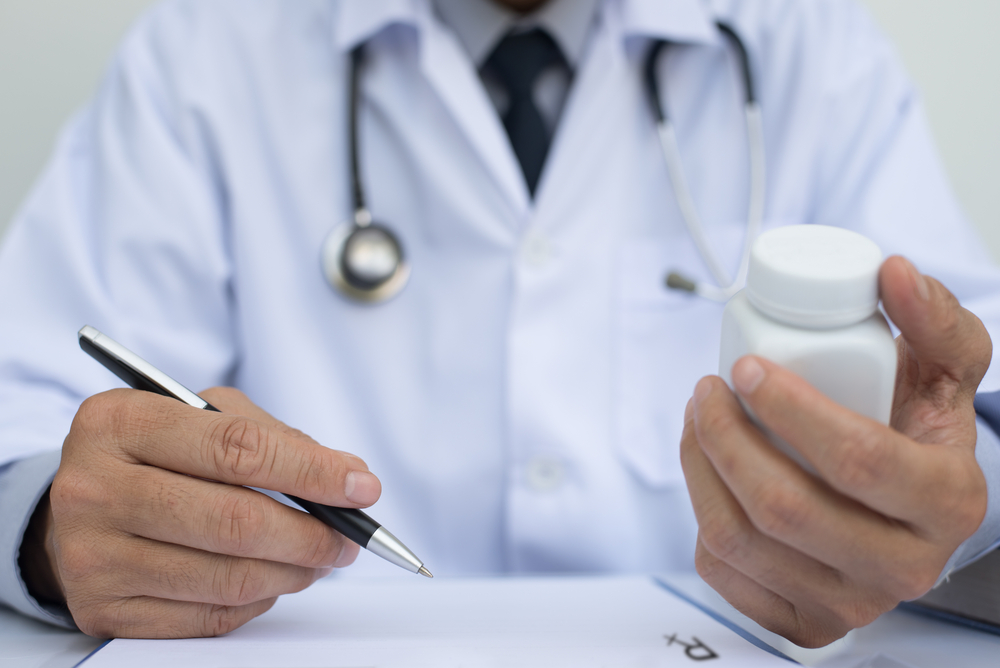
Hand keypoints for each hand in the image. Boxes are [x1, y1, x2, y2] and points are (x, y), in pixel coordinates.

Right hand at [26, 387, 380, 637]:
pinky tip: (272, 579)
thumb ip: (276, 439)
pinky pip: (206, 616)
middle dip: (310, 534)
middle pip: (234, 522)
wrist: (79, 502)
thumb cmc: (158, 450)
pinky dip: (256, 601)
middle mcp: (94, 487)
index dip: (310, 472)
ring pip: (226, 577)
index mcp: (120, 420)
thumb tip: (350, 478)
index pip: (236, 449)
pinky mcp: (101, 607)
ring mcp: (91, 554)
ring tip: (319, 560)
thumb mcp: (204, 416)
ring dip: (293, 573)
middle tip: (349, 539)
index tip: (362, 487)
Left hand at [680, 256, 991, 646]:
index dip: (788, 407)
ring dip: (699, 467)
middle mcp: (904, 566)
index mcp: (947, 501)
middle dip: (724, 436)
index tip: (746, 368)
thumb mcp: (944, 371)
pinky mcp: (805, 621)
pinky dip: (701, 514)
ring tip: (697, 421)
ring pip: (742, 539)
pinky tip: (711, 476)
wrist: (909, 508)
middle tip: (706, 392)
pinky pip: (725, 572)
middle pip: (785, 507)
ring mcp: (852, 602)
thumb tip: (893, 273)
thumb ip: (933, 319)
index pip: (856, 458)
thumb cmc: (916, 431)